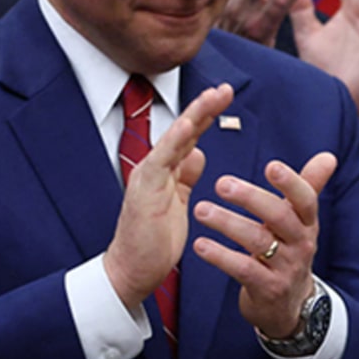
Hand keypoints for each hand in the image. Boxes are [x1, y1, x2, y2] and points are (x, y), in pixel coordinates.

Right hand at [102, 84, 234, 311]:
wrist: (132, 270)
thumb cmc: (153, 241)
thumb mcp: (177, 204)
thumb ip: (185, 177)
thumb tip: (197, 154)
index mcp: (165, 171)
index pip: (188, 137)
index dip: (206, 115)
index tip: (225, 96)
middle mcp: (155, 168)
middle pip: (183, 130)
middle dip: (205, 107)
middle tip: (226, 88)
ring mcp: (148, 176)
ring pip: (174, 138)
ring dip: (194, 115)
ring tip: (213, 96)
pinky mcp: (144, 188)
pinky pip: (161, 159)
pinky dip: (175, 139)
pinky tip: (189, 123)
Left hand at [193, 152, 337, 339]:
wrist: (290, 308)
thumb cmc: (289, 254)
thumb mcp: (301, 224)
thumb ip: (309, 187)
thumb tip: (328, 156)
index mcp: (306, 224)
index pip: (305, 200)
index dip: (291, 183)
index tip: (271, 166)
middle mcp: (300, 245)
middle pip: (279, 217)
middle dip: (251, 199)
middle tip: (222, 184)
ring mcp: (285, 269)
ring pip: (258, 242)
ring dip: (228, 224)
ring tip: (201, 210)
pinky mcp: (267, 289)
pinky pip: (243, 270)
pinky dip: (221, 257)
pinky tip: (201, 245)